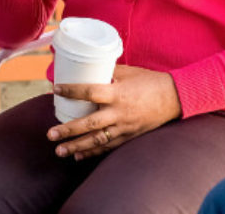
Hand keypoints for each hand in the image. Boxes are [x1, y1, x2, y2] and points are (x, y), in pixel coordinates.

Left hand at [45, 65, 181, 159]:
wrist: (174, 98)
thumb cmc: (150, 81)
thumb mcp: (128, 72)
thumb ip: (108, 73)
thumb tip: (86, 69)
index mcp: (118, 93)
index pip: (90, 92)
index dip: (72, 91)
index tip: (56, 90)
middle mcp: (119, 112)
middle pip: (89, 123)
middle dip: (68, 131)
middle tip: (50, 135)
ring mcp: (124, 127)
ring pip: (97, 140)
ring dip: (77, 146)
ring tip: (59, 151)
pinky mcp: (129, 136)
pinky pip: (108, 146)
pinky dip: (92, 152)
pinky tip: (78, 155)